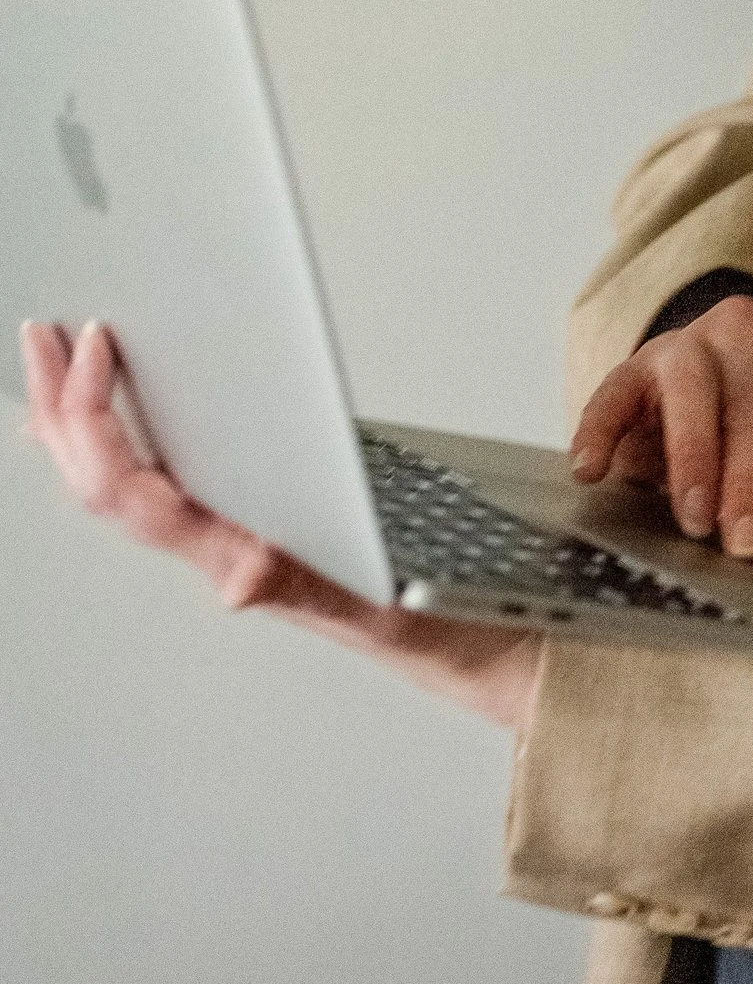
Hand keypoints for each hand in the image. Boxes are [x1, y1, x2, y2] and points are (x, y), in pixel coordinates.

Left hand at [19, 318, 541, 729]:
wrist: (478, 649)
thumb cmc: (440, 620)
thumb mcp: (378, 599)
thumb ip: (301, 584)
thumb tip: (236, 578)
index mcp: (242, 560)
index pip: (131, 494)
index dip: (98, 420)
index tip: (98, 346)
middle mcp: (222, 553)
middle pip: (102, 486)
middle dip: (60, 409)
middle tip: (44, 335)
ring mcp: (230, 543)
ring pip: (118, 488)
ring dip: (76, 423)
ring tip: (57, 361)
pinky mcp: (253, 530)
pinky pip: (159, 486)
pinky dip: (121, 440)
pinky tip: (120, 411)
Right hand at [569, 298, 752, 566]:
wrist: (706, 415)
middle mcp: (748, 332)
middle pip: (752, 401)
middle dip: (751, 480)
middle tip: (747, 542)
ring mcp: (686, 343)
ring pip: (691, 387)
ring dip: (695, 456)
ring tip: (695, 519)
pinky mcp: (630, 369)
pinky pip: (611, 393)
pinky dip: (599, 431)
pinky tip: (592, 472)